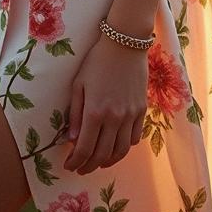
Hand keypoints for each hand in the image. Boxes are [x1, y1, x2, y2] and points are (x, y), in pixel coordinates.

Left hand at [63, 35, 147, 174]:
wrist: (125, 43)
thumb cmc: (97, 60)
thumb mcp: (79, 84)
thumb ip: (75, 113)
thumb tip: (72, 139)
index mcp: (95, 112)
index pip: (84, 149)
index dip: (76, 162)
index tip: (69, 166)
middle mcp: (114, 118)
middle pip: (102, 155)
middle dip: (89, 166)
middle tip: (81, 168)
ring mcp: (130, 116)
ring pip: (121, 151)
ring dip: (108, 162)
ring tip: (98, 162)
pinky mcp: (142, 110)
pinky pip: (134, 138)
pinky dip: (125, 147)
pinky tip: (116, 146)